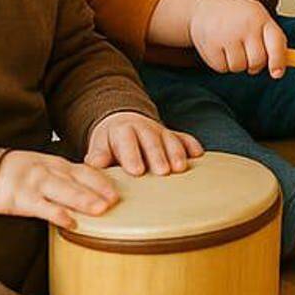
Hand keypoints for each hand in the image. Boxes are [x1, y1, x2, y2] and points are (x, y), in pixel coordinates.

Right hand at [0, 148, 117, 228]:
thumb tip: (91, 190)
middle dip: (99, 190)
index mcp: (58, 165)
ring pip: (64, 191)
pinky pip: (42, 207)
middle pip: (79, 180)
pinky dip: (57, 214)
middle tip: (116, 200)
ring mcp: (36, 184)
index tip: (119, 190)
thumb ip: (66, 178)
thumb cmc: (19, 172)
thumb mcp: (46, 169)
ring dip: (84, 199)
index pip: (86, 171)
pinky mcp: (20, 199)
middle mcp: (50, 172)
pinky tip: (70, 222)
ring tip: (101, 209)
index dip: (103, 180)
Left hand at [85, 113, 202, 175]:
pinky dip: (191, 145)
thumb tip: (96, 164)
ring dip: (177, 153)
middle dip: (158, 156)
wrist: (124, 123)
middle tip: (163, 171)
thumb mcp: (99, 145)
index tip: (136, 171)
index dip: (132, 156)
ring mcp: (161, 131)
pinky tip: (198, 155)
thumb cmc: (110, 142)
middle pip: (152, 141)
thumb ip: (98, 155)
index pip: (128, 142)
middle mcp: (144, 128)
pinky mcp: (173, 134)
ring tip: (181, 168)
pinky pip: (184, 138)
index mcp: (123, 131)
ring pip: (170, 139)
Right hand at [187, 0, 287, 76]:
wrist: (204, 6)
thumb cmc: (236, 14)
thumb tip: (279, 67)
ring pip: (239, 67)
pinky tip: (220, 49)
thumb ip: (271, 39)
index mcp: (261, 18)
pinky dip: (222, 64)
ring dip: (237, 64)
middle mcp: (246, 27)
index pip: (276, 43)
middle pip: (257, 61)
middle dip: (255, 65)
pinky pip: (222, 68)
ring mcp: (227, 37)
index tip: (277, 74)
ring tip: (232, 47)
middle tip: (248, 55)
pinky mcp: (210, 47)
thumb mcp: (258, 17)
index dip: (278, 61)